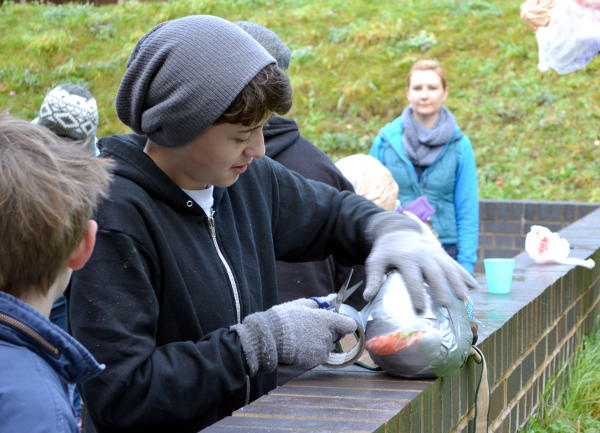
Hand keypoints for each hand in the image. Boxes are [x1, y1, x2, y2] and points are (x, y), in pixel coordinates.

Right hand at [231, 297, 356, 375]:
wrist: (269, 339)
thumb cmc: (284, 318)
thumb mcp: (301, 304)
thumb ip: (320, 302)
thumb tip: (333, 297)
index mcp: (327, 320)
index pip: (349, 325)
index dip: (344, 323)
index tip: (336, 322)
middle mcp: (328, 336)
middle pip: (335, 335)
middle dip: (326, 332)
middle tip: (309, 328)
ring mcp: (321, 350)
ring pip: (325, 346)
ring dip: (318, 343)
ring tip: (300, 337)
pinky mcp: (313, 361)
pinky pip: (317, 356)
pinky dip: (310, 352)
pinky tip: (298, 347)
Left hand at [363, 212, 477, 311]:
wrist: (398, 230)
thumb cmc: (386, 251)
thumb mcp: (375, 261)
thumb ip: (373, 278)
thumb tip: (368, 297)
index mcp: (406, 258)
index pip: (412, 277)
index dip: (416, 292)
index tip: (420, 308)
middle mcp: (423, 255)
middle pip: (434, 273)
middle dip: (441, 289)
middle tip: (447, 306)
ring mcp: (435, 254)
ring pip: (449, 268)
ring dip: (458, 284)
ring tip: (465, 300)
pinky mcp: (442, 254)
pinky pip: (456, 265)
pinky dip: (466, 275)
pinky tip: (475, 287)